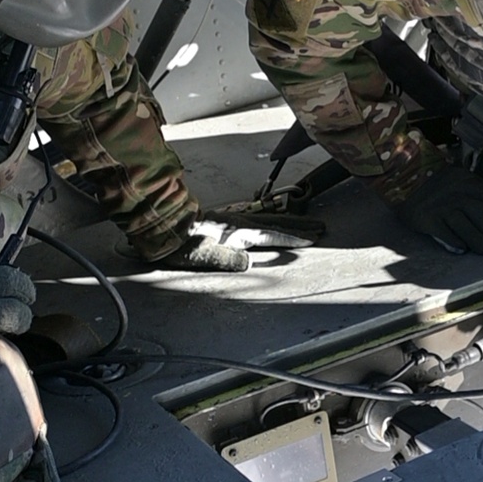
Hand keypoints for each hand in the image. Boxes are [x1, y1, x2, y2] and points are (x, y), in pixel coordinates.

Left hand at [122, 212, 315, 273]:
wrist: (162, 226)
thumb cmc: (180, 243)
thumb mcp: (202, 255)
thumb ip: (226, 259)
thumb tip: (248, 262)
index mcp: (237, 231)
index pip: (273, 232)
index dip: (295, 235)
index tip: (314, 237)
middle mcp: (239, 222)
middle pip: (277, 222)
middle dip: (300, 226)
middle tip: (320, 228)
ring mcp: (234, 219)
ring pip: (268, 219)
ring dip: (289, 222)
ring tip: (305, 225)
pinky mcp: (227, 221)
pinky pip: (258, 219)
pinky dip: (273, 221)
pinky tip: (273, 225)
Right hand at [396, 166, 482, 253]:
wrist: (407, 192)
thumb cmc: (448, 194)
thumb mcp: (472, 190)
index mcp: (471, 181)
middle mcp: (456, 191)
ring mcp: (440, 204)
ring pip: (466, 226)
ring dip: (481, 242)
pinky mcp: (427, 218)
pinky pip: (446, 234)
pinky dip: (456, 243)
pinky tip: (463, 249)